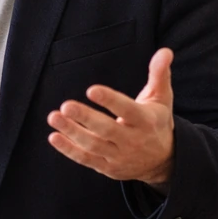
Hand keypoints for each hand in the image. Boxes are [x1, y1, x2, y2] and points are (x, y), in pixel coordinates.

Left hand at [47, 48, 174, 186]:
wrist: (164, 161)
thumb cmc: (156, 122)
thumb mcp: (161, 98)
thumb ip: (159, 74)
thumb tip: (164, 51)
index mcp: (145, 121)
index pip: (128, 110)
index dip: (110, 100)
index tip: (92, 90)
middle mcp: (132, 140)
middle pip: (107, 130)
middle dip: (85, 118)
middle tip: (65, 105)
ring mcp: (119, 156)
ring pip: (93, 145)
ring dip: (72, 132)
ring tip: (53, 117)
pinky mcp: (107, 167)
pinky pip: (86, 159)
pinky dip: (69, 150)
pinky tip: (54, 137)